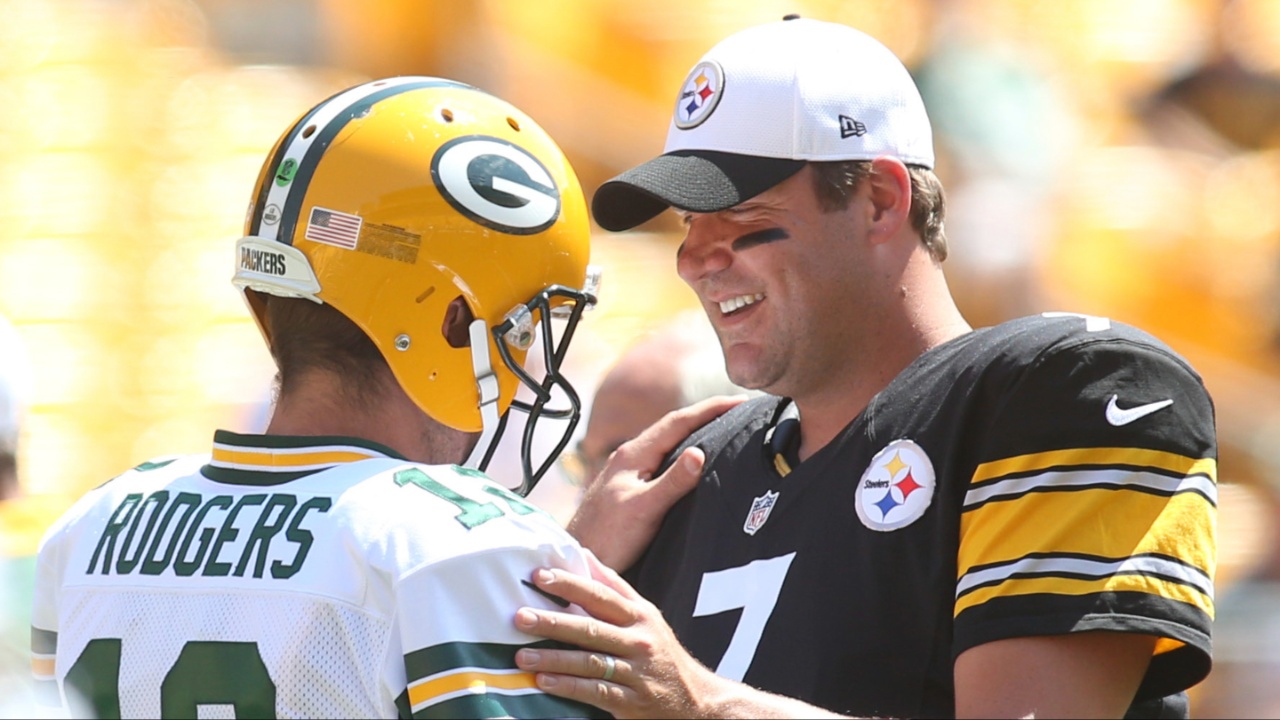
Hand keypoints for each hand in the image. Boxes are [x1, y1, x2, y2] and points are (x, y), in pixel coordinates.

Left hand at [514, 551, 720, 718]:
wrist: (695, 700)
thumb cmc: (659, 651)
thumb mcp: (645, 615)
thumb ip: (614, 586)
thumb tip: (583, 553)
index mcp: (639, 616)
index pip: (601, 595)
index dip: (570, 584)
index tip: (539, 576)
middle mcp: (639, 641)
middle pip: (592, 627)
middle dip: (554, 621)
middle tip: (520, 616)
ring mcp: (636, 672)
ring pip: (590, 661)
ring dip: (553, 657)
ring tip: (521, 654)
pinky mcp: (631, 701)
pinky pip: (595, 692)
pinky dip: (568, 686)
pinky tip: (543, 681)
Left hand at [567, 395, 744, 571]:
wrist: (580, 561)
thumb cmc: (607, 538)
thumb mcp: (643, 509)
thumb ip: (672, 482)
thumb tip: (701, 452)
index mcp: (633, 454)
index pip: (677, 422)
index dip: (710, 409)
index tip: (740, 401)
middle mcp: (630, 456)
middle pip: (674, 427)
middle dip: (707, 415)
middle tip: (739, 410)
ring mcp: (629, 471)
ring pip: (668, 443)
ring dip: (696, 433)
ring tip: (725, 429)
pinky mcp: (631, 487)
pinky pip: (664, 460)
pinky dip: (685, 454)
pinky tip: (695, 462)